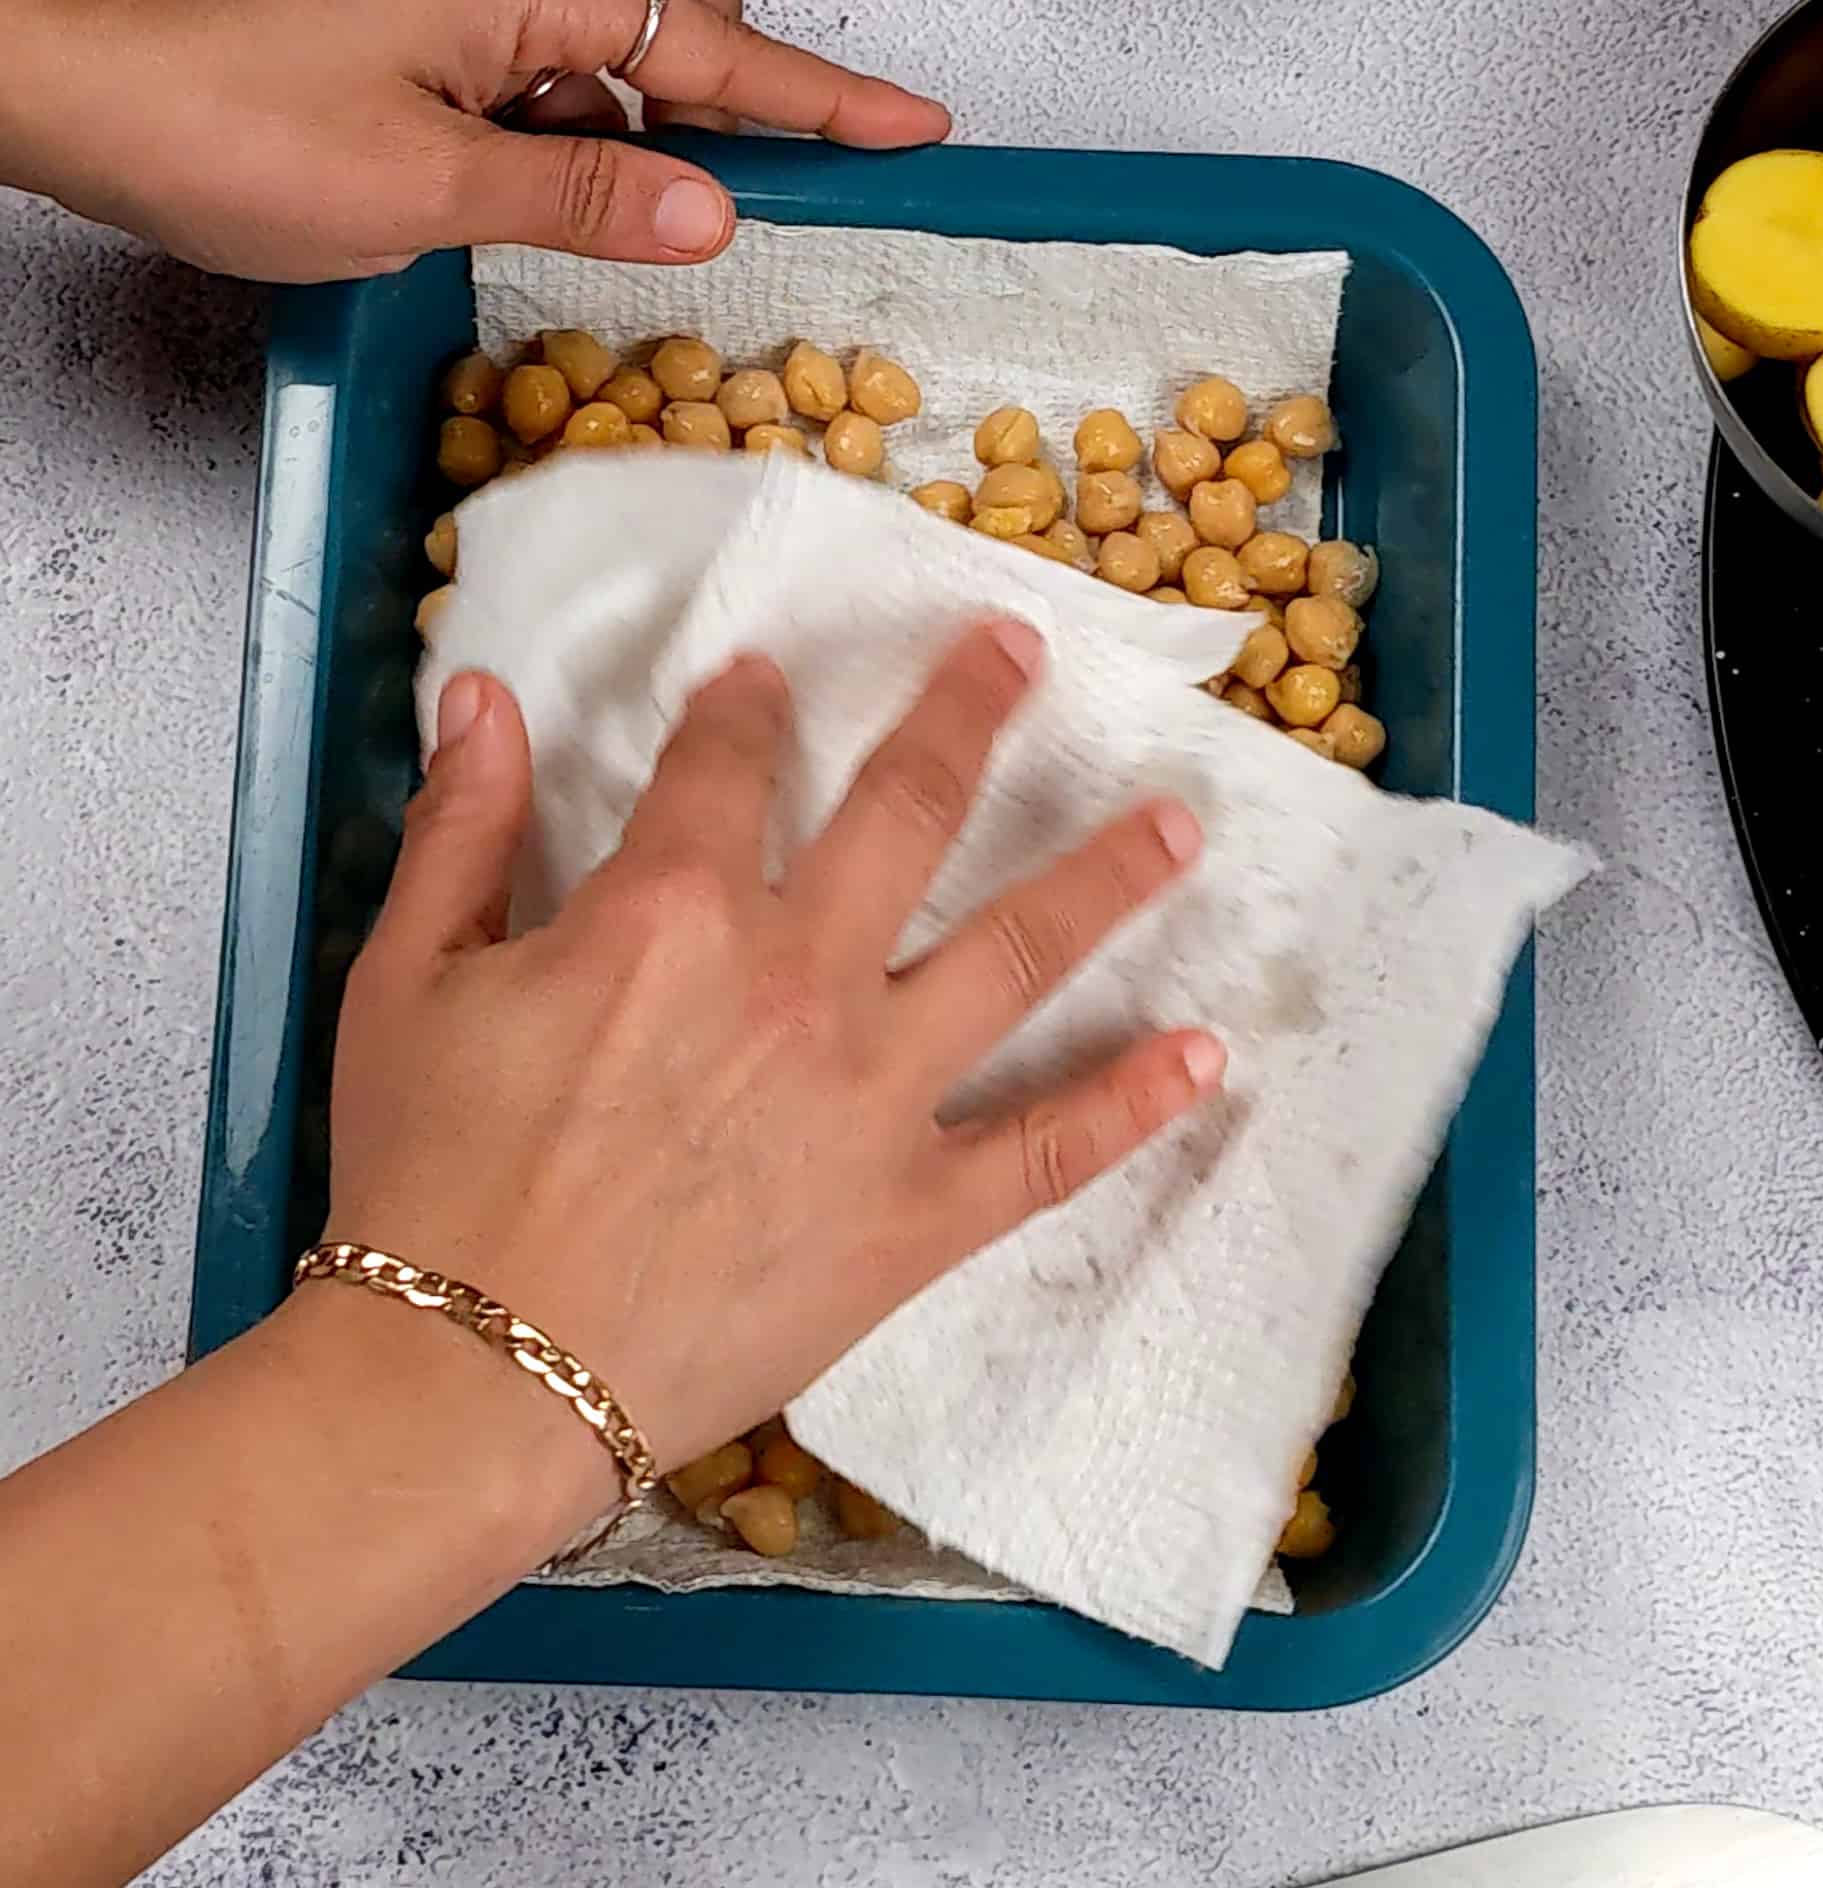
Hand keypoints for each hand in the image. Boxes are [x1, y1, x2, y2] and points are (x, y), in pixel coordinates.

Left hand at [0, 0, 948, 280]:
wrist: (77, 92)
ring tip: (660, 219)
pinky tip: (571, 198)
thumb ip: (587, 199)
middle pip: (683, 22)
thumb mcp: (430, 190)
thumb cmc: (225, 122)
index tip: (916, 126)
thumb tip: (714, 213)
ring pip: (617, 56)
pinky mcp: (429, 28)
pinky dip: (585, 140)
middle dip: (756, 107)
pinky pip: (551, 79)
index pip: (715, 47)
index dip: (826, 98)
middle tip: (823, 185)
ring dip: (655, 136)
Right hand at [323, 623, 1222, 1513]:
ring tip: (1180, 824)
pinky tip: (1204, 1059)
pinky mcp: (914, 1216)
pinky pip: (1046, 1150)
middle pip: (909, 809)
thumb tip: (482, 694)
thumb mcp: (405, 983)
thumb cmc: (427, 1182)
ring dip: (1105, 879)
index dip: (745, 710)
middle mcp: (800, 977)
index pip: (729, 767)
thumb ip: (459, 828)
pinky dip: (1132, 1104)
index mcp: (673, 910)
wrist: (475, 1382)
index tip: (766, 682)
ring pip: (1018, 956)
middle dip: (970, 715)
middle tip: (1023, 652)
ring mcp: (875, 1096)